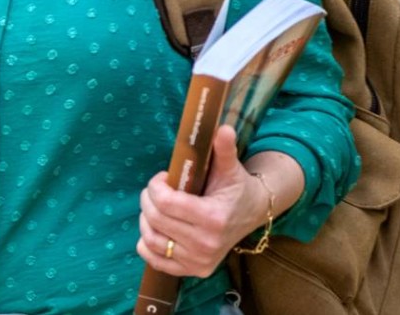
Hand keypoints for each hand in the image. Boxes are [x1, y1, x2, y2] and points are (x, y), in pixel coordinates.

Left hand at [135, 126, 267, 277]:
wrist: (253, 214)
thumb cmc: (237, 188)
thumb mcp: (231, 167)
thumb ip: (224, 149)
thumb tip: (223, 128)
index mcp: (213, 218)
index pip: (164, 202)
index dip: (155, 186)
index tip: (163, 178)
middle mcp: (206, 244)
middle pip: (154, 219)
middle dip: (148, 198)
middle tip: (157, 190)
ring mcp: (199, 261)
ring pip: (150, 239)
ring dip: (146, 219)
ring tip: (157, 207)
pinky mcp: (194, 270)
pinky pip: (154, 259)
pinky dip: (147, 243)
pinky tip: (157, 228)